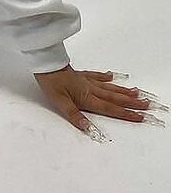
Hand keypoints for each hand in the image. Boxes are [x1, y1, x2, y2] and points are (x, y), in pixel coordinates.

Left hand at [33, 65, 164, 140]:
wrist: (44, 63)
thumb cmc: (51, 82)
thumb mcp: (60, 102)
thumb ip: (74, 115)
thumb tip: (88, 128)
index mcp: (87, 98)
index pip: (110, 108)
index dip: (125, 113)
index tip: (141, 117)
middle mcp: (90, 89)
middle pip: (114, 98)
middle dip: (132, 103)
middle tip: (148, 105)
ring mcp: (86, 80)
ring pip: (109, 87)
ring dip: (123, 91)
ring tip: (137, 93)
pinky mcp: (80, 74)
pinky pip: (96, 76)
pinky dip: (105, 77)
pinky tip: (112, 76)